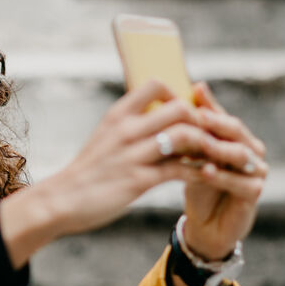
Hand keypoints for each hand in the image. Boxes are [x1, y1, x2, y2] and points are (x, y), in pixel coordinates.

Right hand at [0, 80, 259, 267]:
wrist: (61, 200)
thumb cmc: (87, 172)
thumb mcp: (105, 139)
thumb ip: (131, 126)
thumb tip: (158, 118)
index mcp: (118, 114)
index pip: (158, 85)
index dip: (180, 95)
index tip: (190, 113)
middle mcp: (127, 129)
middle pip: (181, 108)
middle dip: (205, 121)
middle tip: (217, 137)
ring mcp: (133, 154)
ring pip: (187, 136)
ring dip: (212, 146)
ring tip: (223, 157)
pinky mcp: (138, 180)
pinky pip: (182, 169)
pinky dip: (202, 171)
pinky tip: (210, 175)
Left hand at [178, 83, 267, 259]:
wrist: (204, 223)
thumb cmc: (198, 185)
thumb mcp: (192, 155)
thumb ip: (192, 130)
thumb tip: (187, 91)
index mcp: (237, 138)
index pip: (224, 116)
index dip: (210, 106)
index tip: (194, 92)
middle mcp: (251, 151)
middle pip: (236, 132)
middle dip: (216, 124)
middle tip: (198, 116)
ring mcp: (256, 172)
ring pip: (241, 155)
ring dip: (219, 149)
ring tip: (201, 145)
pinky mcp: (254, 193)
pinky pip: (241, 182)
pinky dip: (222, 177)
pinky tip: (205, 171)